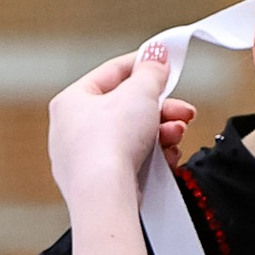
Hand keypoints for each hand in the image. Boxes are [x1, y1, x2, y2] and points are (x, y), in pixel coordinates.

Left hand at [47, 45, 194, 214]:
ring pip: (132, 139)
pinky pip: (131, 165)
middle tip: (183, 110)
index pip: (112, 73)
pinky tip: (166, 159)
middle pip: (126, 110)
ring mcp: (85, 162)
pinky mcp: (100, 187)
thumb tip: (156, 56)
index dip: (143, 67)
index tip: (166, 65)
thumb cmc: (109, 144)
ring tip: (176, 135)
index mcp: (71, 101)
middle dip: (161, 109)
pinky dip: (152, 160)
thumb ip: (151, 71)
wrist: (105, 198)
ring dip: (161, 134)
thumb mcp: (140, 92)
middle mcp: (72, 132)